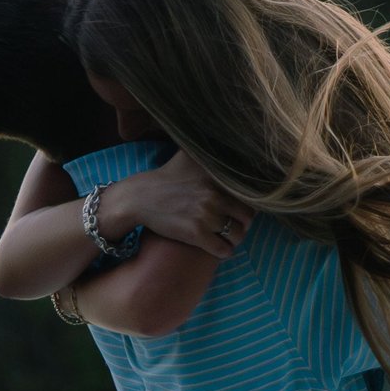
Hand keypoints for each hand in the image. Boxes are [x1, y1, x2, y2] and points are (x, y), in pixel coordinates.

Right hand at [120, 150, 250, 259]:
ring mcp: (206, 215)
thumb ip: (212, 150)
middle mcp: (214, 195)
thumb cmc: (167, 177)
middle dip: (243, 223)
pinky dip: (225, 251)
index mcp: (217, 177)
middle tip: (235, 225)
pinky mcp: (196, 234)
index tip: (239, 208)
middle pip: (247, 217)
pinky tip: (219, 247)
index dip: (247, 204)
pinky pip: (224, 250)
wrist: (140, 197)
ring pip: (238, 235)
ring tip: (227, 237)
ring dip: (235, 239)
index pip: (249, 195)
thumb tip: (228, 139)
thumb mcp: (190, 156)